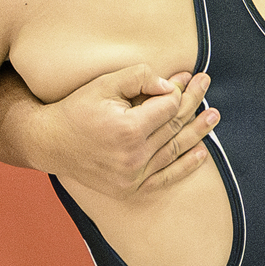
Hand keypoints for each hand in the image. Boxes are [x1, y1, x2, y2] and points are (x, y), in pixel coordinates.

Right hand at [24, 65, 218, 199]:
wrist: (50, 143)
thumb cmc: (77, 109)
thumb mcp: (104, 84)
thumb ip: (139, 77)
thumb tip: (171, 86)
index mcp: (128, 129)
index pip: (168, 107)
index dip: (178, 90)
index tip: (187, 77)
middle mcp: (133, 156)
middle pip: (174, 126)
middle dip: (194, 103)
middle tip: (207, 84)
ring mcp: (133, 176)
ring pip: (174, 150)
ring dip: (197, 132)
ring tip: (214, 116)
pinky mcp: (131, 189)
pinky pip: (166, 178)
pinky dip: (185, 166)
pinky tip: (202, 152)